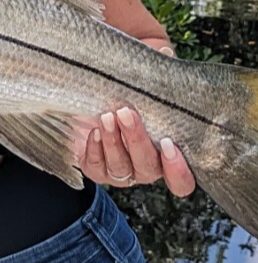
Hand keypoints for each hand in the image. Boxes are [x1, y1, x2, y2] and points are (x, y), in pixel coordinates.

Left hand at [79, 105, 195, 196]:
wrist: (80, 104)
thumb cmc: (118, 100)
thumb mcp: (135, 98)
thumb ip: (150, 101)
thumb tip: (162, 83)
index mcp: (164, 156)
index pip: (181, 180)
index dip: (178, 170)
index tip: (168, 143)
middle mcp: (144, 168)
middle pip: (148, 166)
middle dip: (137, 140)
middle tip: (126, 113)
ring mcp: (120, 173)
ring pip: (121, 166)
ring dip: (113, 141)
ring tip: (106, 117)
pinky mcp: (96, 171)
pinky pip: (97, 166)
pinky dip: (96, 147)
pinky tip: (94, 131)